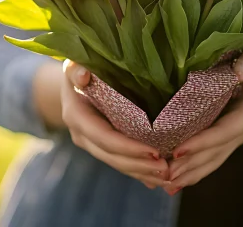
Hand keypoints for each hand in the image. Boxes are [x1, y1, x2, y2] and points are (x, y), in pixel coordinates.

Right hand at [60, 60, 169, 188]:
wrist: (74, 78)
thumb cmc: (80, 64)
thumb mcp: (75, 62)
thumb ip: (76, 69)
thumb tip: (83, 76)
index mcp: (77, 116)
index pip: (105, 138)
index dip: (129, 148)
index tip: (155, 152)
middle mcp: (82, 135)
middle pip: (112, 157)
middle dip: (140, 166)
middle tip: (168, 170)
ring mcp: (91, 144)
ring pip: (117, 164)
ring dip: (142, 173)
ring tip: (169, 177)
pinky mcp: (102, 147)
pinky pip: (120, 163)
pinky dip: (139, 173)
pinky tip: (157, 181)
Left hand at [163, 46, 242, 194]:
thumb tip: (239, 71)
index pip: (225, 131)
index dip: (203, 142)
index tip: (178, 150)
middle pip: (217, 152)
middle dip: (191, 164)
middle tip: (165, 173)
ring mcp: (236, 138)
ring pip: (214, 161)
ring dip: (191, 173)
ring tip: (167, 183)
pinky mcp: (227, 141)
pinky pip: (212, 159)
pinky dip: (195, 171)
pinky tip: (176, 182)